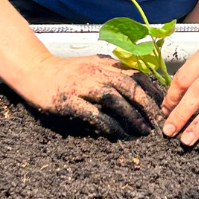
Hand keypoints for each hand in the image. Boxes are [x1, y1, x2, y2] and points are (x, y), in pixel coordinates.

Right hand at [19, 54, 162, 138]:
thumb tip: (138, 87)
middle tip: (158, 122)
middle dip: (146, 105)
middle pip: (128, 86)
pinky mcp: (70, 101)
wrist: (35, 71)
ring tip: (143, 131)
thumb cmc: (66, 71)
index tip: (162, 105)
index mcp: (104, 63)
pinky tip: (118, 135)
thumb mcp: (92, 65)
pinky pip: (94, 114)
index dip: (151, 90)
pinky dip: (109, 125)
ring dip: (131, 116)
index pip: (135, 73)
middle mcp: (96, 72)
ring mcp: (82, 86)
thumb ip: (112, 72)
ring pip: (114, 99)